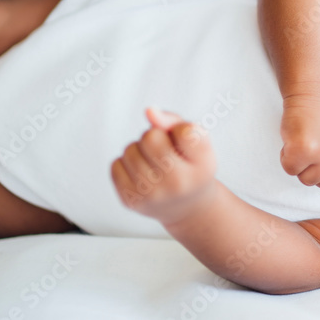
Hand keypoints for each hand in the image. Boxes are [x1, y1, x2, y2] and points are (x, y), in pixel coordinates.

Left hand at [112, 108, 216, 225]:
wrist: (187, 207)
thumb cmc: (190, 165)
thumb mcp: (194, 142)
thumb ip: (174, 121)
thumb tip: (149, 111)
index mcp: (203, 165)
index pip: (185, 131)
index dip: (180, 129)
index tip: (185, 143)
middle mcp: (180, 183)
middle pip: (151, 137)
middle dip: (154, 136)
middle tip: (165, 151)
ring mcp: (153, 195)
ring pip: (130, 150)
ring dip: (138, 150)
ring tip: (153, 162)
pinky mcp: (132, 202)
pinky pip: (116, 165)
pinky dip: (126, 164)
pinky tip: (141, 173)